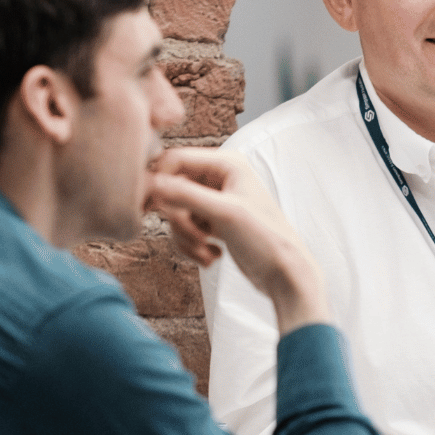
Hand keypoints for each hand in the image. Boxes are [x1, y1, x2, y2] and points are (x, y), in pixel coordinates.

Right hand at [147, 148, 329, 331]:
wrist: (285, 275)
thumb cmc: (265, 239)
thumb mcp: (224, 214)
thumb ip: (185, 195)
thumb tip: (150, 183)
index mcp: (227, 163)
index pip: (174, 160)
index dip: (159, 182)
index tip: (151, 208)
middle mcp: (220, 177)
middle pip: (172, 190)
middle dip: (179, 219)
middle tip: (198, 238)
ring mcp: (215, 201)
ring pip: (176, 213)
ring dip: (186, 237)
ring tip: (208, 252)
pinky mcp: (213, 222)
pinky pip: (185, 230)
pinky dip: (193, 246)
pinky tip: (213, 256)